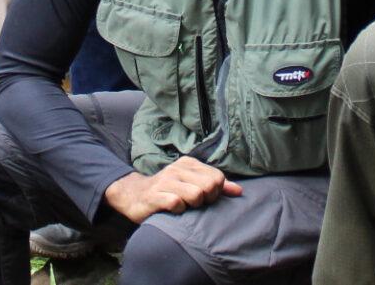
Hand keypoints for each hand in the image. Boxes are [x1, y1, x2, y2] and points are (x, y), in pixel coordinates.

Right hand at [103, 158, 242, 223]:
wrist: (135, 195)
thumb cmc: (168, 191)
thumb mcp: (191, 184)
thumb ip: (215, 186)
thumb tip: (239, 191)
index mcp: (189, 164)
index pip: (217, 177)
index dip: (215, 192)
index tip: (205, 197)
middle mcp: (177, 169)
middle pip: (209, 186)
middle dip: (206, 200)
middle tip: (195, 203)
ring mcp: (165, 182)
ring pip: (195, 195)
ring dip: (192, 205)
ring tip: (184, 206)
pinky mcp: (155, 196)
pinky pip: (177, 204)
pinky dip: (178, 210)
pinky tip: (172, 210)